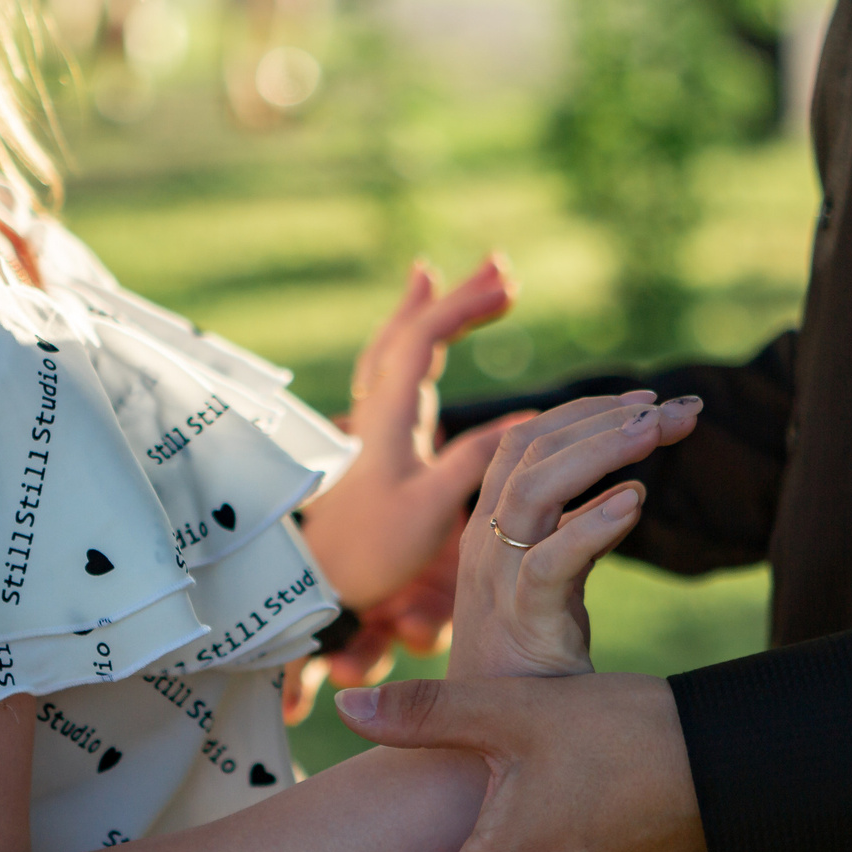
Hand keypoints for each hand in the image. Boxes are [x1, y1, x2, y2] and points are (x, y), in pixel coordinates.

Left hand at [297, 258, 520, 609]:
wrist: (322, 584)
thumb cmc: (372, 552)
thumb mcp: (433, 510)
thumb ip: (477, 461)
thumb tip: (529, 419)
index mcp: (389, 418)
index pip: (422, 341)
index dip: (463, 307)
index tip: (508, 288)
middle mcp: (377, 410)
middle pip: (410, 332)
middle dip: (456, 297)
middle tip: (501, 266)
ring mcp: (375, 423)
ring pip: (397, 348)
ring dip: (429, 312)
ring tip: (453, 280)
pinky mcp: (380, 442)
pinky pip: (395, 374)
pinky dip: (414, 344)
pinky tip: (428, 344)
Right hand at [450, 393, 701, 678]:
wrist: (485, 748)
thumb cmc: (527, 668)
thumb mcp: (554, 583)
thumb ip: (578, 535)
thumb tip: (627, 492)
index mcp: (491, 529)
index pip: (526, 441)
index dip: (586, 412)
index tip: (650, 403)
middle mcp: (486, 544)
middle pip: (530, 450)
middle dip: (605, 418)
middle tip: (674, 410)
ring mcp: (498, 582)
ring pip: (533, 491)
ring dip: (598, 451)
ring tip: (655, 432)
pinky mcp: (521, 624)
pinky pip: (549, 564)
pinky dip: (592, 526)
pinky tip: (636, 502)